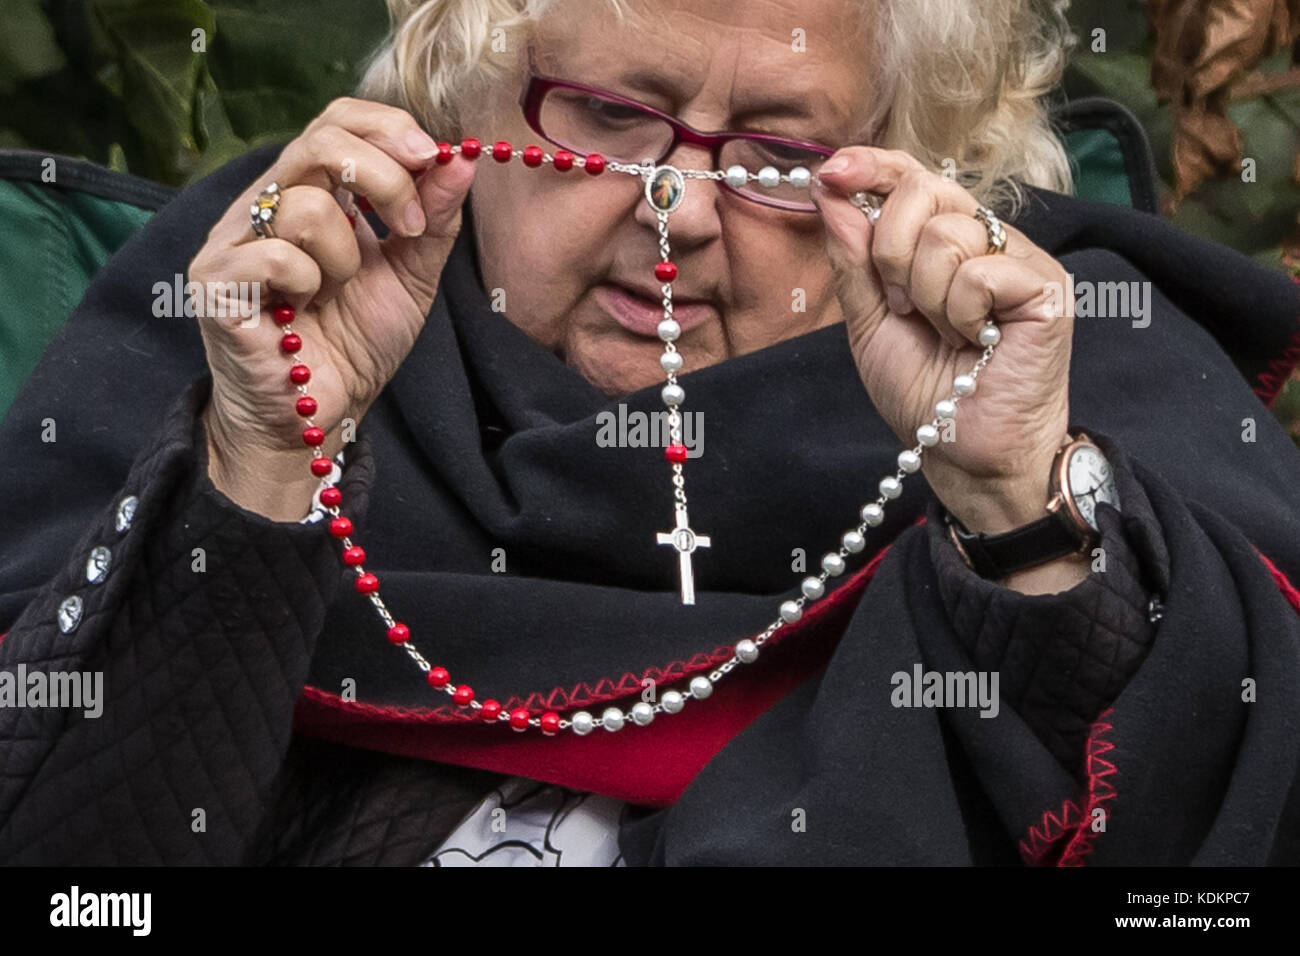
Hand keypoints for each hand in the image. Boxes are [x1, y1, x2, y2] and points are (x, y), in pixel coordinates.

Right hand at [188, 97, 475, 518]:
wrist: (322, 415)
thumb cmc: (356, 343)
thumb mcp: (411, 275)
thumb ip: (433, 219)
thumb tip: (460, 160)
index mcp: (312, 191)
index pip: (337, 121)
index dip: (385, 127)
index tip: (430, 157)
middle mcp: (266, 202)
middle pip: (320, 141)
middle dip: (384, 180)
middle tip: (409, 231)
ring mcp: (233, 238)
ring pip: (307, 205)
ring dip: (345, 257)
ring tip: (334, 294)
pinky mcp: (214, 279)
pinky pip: (276, 254)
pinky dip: (307, 284)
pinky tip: (300, 310)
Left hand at [813, 147, 1073, 537]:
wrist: (962, 452)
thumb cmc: (924, 392)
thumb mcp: (870, 320)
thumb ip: (853, 258)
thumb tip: (829, 190)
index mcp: (946, 242)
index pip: (912, 177)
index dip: (873, 166)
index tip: (832, 172)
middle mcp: (987, 239)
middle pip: (923, 192)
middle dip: (890, 254)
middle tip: (906, 308)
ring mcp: (1021, 259)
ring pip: (947, 233)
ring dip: (926, 295)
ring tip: (947, 333)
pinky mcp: (1045, 287)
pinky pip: (980, 270)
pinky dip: (961, 312)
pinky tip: (976, 340)